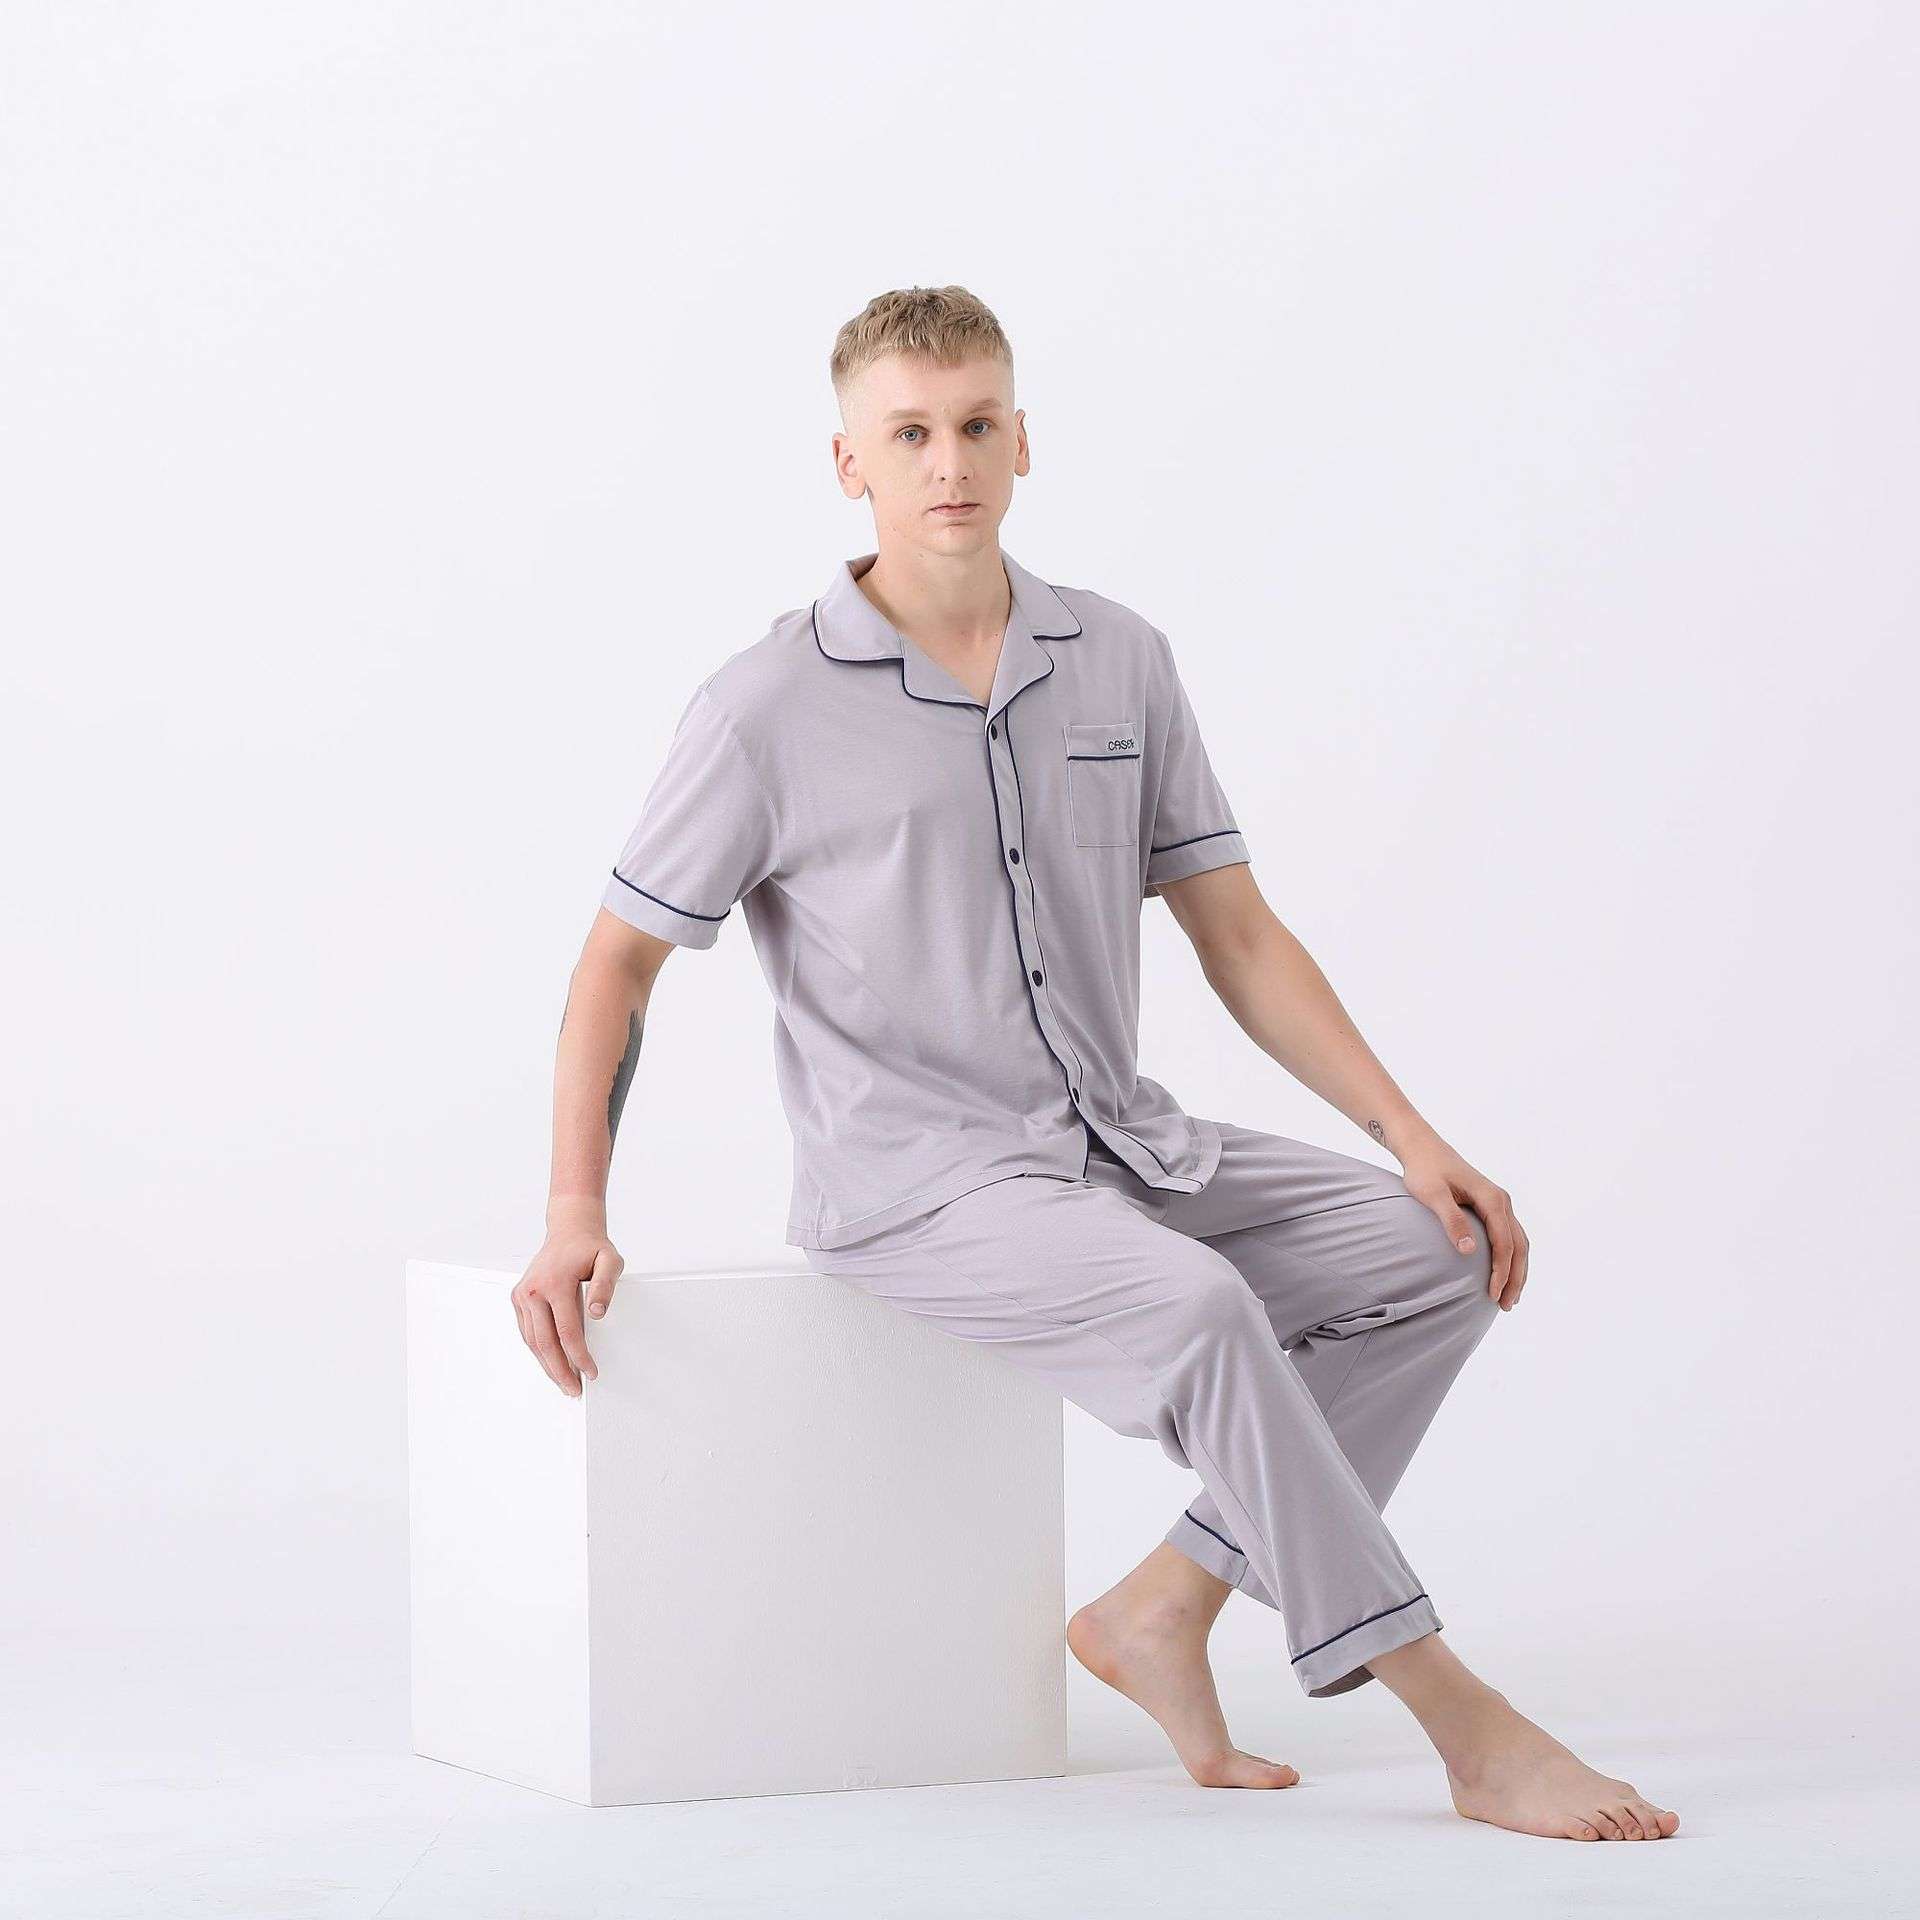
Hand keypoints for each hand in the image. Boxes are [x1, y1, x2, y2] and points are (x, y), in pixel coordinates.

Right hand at [512, 1226, 623, 1394]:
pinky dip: (539, 1350)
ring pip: (532, 1341)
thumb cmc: (590, 1247)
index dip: (579, 1357)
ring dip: (547, 1365)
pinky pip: (528, 1331)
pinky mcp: (519, 1297)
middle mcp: (533, 1290)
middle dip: (560, 1371)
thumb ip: (606, 1286)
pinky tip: (551, 1362)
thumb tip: (597, 1313)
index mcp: (554, 1283)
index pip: (567, 1332)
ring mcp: (522, 1294)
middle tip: (574, 1390)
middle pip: (545, 1343)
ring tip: (563, 1382)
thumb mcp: (610, 1260)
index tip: (591, 1372)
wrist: (570, 1229)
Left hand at [1396, 1139, 1529, 1309]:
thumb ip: (1451, 1220)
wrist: (1423, 1148)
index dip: (1501, 1271)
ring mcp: (1500, 1203)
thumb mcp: (1432, 1195)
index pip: (1504, 1243)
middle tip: (1506, 1305)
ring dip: (1517, 1270)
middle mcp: (1502, 1201)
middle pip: (1519, 1246)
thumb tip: (1469, 1251)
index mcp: (1492, 1199)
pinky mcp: (1492, 1206)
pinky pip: (1510, 1236)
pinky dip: (1512, 1257)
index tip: (1492, 1295)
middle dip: (1515, 1277)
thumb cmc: (1424, 1171)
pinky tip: (1504, 1273)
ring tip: (1510, 1297)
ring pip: (1519, 1242)